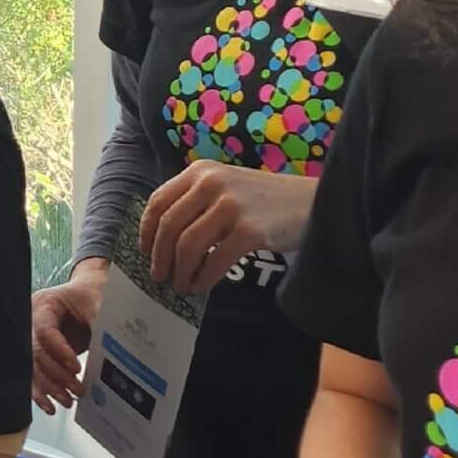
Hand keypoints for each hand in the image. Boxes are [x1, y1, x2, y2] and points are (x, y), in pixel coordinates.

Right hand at [31, 259, 107, 412]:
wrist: (89, 292)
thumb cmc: (92, 294)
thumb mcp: (99, 303)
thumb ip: (102, 324)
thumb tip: (114, 349)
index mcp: (45, 304)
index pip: (45, 331)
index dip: (59, 351)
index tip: (77, 368)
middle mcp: (33, 321)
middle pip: (36, 353)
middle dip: (57, 374)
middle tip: (78, 388)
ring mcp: (34, 338)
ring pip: (33, 367)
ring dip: (49, 387)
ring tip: (68, 400)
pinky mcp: (40, 353)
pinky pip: (34, 374)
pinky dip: (41, 392)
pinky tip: (51, 406)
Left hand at [141, 161, 315, 294]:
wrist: (314, 202)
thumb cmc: (266, 200)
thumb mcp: (226, 185)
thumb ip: (196, 200)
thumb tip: (162, 238)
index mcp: (201, 171)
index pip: (158, 201)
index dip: (146, 231)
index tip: (144, 251)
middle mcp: (212, 184)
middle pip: (169, 226)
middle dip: (159, 256)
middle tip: (160, 277)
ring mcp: (231, 206)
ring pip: (187, 246)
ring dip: (180, 272)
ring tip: (181, 285)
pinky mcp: (250, 231)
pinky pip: (214, 261)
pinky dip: (202, 278)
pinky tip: (201, 286)